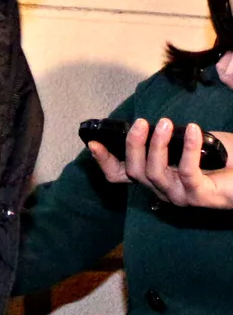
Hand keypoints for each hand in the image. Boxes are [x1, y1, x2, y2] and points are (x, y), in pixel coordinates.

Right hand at [89, 118, 232, 207]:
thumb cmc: (226, 157)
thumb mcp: (191, 140)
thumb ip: (172, 133)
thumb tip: (160, 117)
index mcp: (157, 177)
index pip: (120, 175)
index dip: (104, 161)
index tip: (93, 142)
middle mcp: (163, 190)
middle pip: (134, 171)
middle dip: (133, 145)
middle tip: (142, 122)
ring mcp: (180, 196)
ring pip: (153, 173)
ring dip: (156, 145)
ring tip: (165, 123)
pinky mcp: (199, 196)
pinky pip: (186, 172)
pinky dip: (186, 148)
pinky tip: (193, 130)